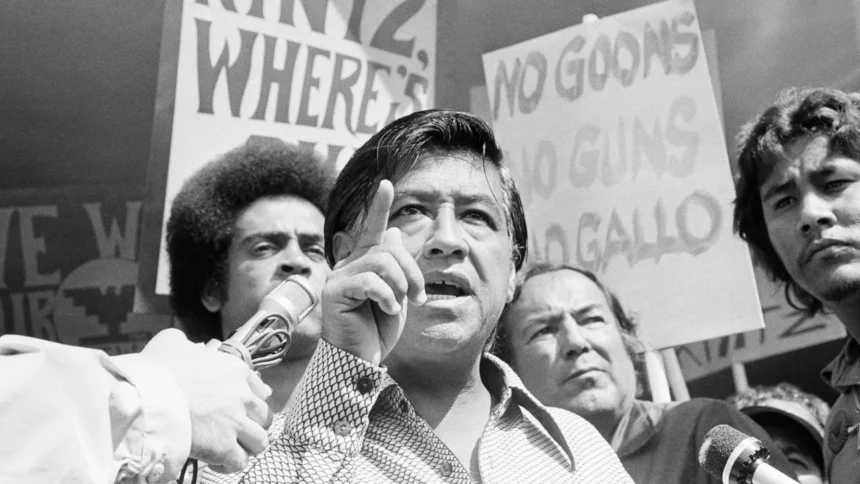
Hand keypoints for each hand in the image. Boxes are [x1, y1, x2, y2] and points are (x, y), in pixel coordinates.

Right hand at [141, 329, 272, 473]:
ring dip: (247, 446)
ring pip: (260, 442)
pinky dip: (230, 464)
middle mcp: (242, 397)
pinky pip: (240, 462)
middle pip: (265, 417)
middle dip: (253, 425)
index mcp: (236, 371)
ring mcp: (236, 423)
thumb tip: (190, 347)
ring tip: (231, 448)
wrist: (145, 398)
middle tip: (235, 430)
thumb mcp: (172, 342)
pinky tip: (216, 461)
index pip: (260, 389)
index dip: (250, 401)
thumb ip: (187, 343)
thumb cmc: (157, 370)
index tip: (239, 409)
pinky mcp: (224, 448)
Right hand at [322, 180, 426, 364]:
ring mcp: (338, 278)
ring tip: (397, 306)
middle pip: (388, 248)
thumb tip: (396, 232)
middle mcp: (349, 265)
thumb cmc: (377, 331)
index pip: (372, 229)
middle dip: (411, 272)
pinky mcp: (334, 293)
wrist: (361, 361)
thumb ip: (397, 267)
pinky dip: (386, 296)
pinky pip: (369, 281)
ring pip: (382, 262)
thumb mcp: (397, 295)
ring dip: (400, 285)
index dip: (379, 206)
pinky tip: (386, 310)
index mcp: (365, 263)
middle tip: (417, 298)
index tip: (386, 183)